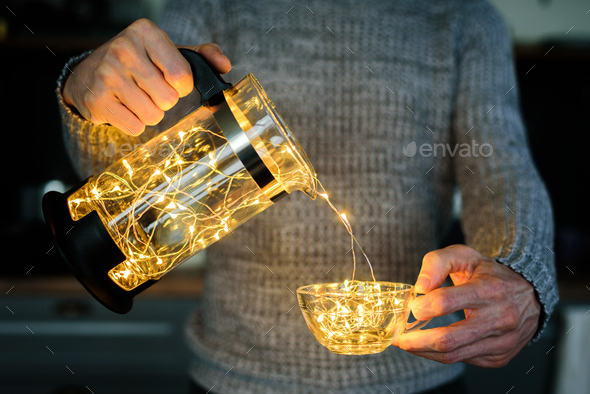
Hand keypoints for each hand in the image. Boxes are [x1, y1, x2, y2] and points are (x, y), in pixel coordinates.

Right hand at [63, 18, 230, 135]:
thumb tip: (224, 65)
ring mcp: (107, 74)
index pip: (182, 76)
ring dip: (150, 113)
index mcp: (146, 32)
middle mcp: (124, 49)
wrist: (90, 73)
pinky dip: (134, 124)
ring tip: (136, 97)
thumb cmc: (138, 63)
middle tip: (149, 89)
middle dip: (165, 101)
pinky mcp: (97, 99)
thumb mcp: (169, 52)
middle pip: (168, 99)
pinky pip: (135, 127)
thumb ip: (202, 56)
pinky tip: (123, 106)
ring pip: (153, 116)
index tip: (172, 82)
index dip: (183, 87)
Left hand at [393, 244, 540, 367]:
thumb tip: (420, 287)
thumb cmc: (490, 274)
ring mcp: (501, 342)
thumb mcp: (465, 255)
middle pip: (448, 338)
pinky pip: (462, 360)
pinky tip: (428, 346)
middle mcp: (499, 319)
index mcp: (489, 290)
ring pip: (453, 354)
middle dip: (416, 340)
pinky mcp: (499, 357)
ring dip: (423, 351)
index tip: (410, 307)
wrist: (530, 295)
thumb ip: (437, 263)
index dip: (422, 306)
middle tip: (398, 337)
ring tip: (407, 343)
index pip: (447, 302)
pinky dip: (440, 355)